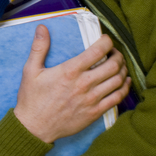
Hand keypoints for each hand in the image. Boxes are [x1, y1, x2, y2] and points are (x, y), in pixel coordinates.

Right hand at [13, 26, 129, 143]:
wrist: (34, 128)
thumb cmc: (32, 99)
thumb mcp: (30, 70)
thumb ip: (39, 48)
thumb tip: (42, 28)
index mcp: (70, 71)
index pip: (98, 50)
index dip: (107, 41)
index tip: (106, 39)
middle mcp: (84, 84)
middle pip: (113, 64)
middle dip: (118, 55)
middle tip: (114, 52)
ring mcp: (91, 100)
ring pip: (118, 80)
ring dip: (123, 70)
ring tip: (119, 65)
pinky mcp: (95, 113)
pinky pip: (117, 98)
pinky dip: (125, 88)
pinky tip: (124, 82)